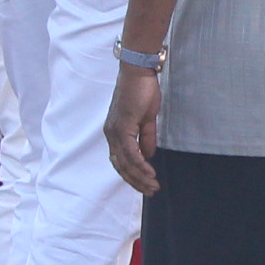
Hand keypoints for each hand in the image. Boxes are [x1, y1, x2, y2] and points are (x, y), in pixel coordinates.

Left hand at [103, 66, 163, 195]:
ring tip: (152, 186)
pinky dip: (140, 164)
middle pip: (120, 166)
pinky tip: (150, 172)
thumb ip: (146, 137)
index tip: (146, 185)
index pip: (121, 161)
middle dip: (136, 181)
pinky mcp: (122, 127)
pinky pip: (130, 152)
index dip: (133, 175)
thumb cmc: (142, 91)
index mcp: (116, 133)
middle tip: (151, 191)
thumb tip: (149, 155)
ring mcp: (115, 132)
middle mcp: (111, 135)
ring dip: (139, 177)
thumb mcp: (147, 118)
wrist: (138, 73)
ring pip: (125, 162)